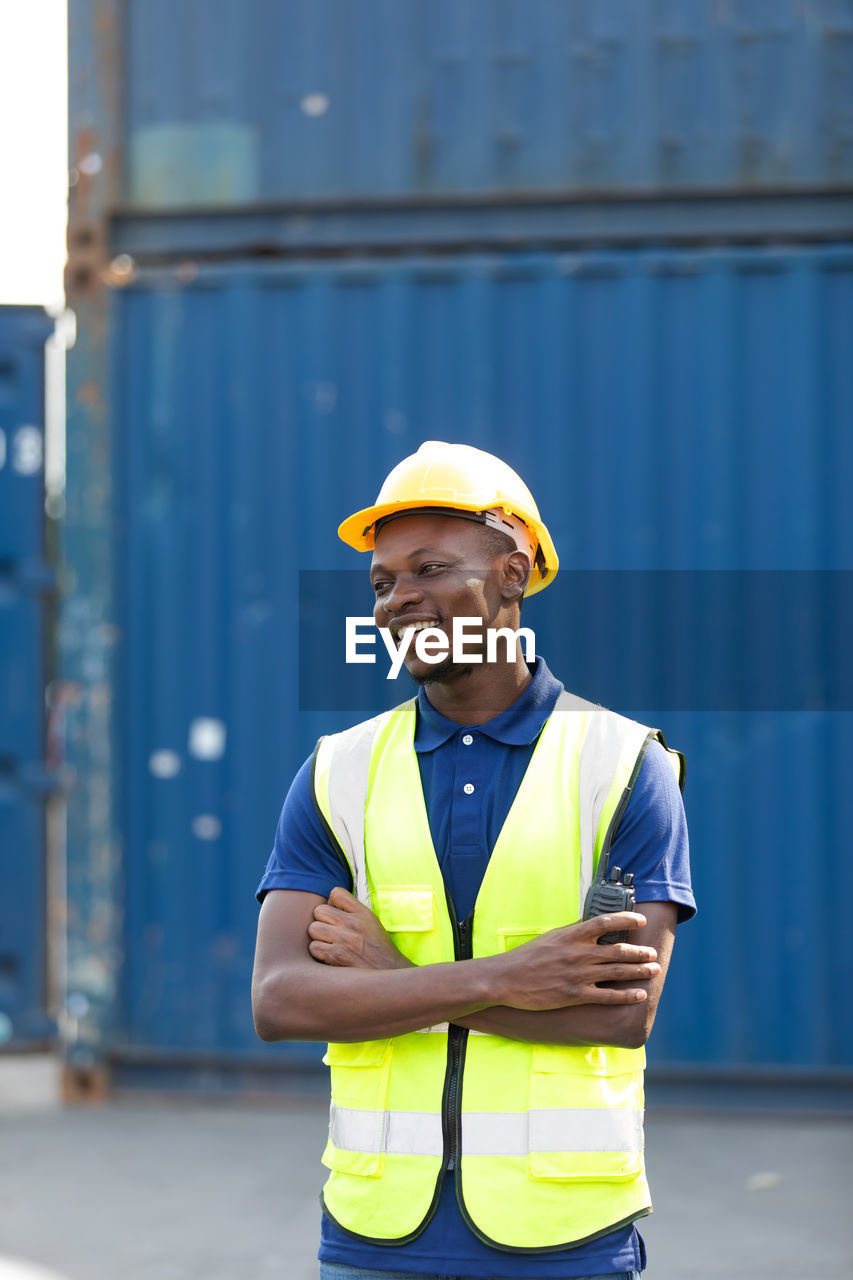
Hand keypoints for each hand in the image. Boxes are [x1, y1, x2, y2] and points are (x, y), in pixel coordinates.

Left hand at [308, 888, 413, 970]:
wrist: (390, 974)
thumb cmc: (379, 951)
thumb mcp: (373, 924)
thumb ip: (353, 913)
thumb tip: (330, 905)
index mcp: (363, 913)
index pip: (336, 893)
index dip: (331, 903)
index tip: (335, 915)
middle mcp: (354, 923)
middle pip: (319, 911)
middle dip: (321, 922)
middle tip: (330, 932)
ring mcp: (345, 939)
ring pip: (313, 929)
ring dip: (318, 938)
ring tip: (329, 945)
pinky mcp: (338, 956)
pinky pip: (314, 947)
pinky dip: (319, 953)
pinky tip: (329, 957)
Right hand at [491, 913, 660, 1010]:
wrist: (506, 979)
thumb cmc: (527, 957)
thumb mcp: (551, 937)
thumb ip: (573, 932)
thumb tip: (591, 924)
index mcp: (572, 935)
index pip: (605, 922)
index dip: (626, 920)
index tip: (640, 920)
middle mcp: (578, 953)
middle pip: (618, 950)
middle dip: (640, 952)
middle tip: (653, 953)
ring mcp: (578, 975)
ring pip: (617, 971)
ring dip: (639, 971)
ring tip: (655, 969)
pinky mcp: (575, 995)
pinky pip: (608, 995)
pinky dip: (627, 995)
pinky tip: (640, 994)